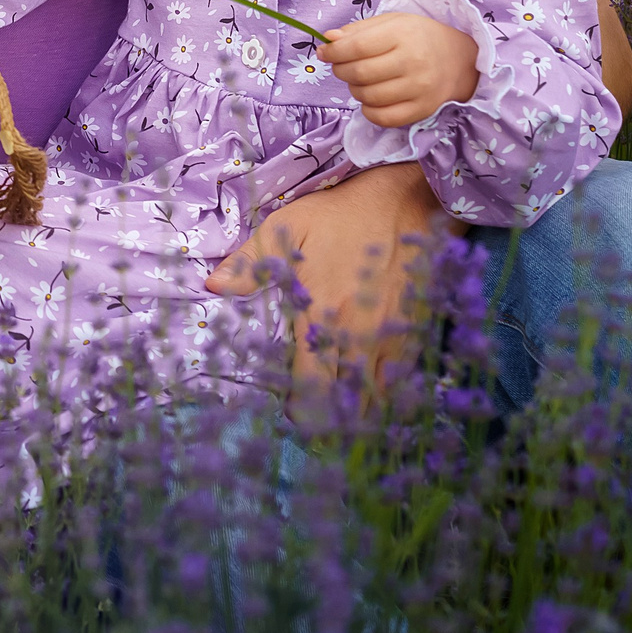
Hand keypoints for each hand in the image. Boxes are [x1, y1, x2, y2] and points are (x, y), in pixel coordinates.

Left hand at [205, 163, 454, 406]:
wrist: (409, 200)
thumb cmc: (341, 215)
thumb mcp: (287, 227)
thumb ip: (251, 263)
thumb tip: (212, 288)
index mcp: (320, 311)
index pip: (311, 382)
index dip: (302, 410)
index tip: (291, 420)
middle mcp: (358, 333)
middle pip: (346, 402)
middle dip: (330, 423)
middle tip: (315, 432)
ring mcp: (392, 336)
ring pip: (379, 399)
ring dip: (361, 417)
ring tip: (343, 425)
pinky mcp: (418, 332)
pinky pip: (404, 381)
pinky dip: (389, 398)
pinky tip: (376, 404)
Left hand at [318, 11, 479, 127]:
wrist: (459, 60)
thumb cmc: (418, 37)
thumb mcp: (390, 23)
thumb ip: (357, 30)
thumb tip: (328, 40)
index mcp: (403, 35)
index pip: (357, 47)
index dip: (334, 52)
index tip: (325, 53)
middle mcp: (413, 62)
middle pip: (359, 73)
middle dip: (341, 71)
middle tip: (342, 66)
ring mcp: (420, 89)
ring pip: (368, 96)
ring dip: (354, 89)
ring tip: (361, 81)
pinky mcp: (422, 110)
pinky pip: (383, 118)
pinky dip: (369, 111)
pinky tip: (371, 99)